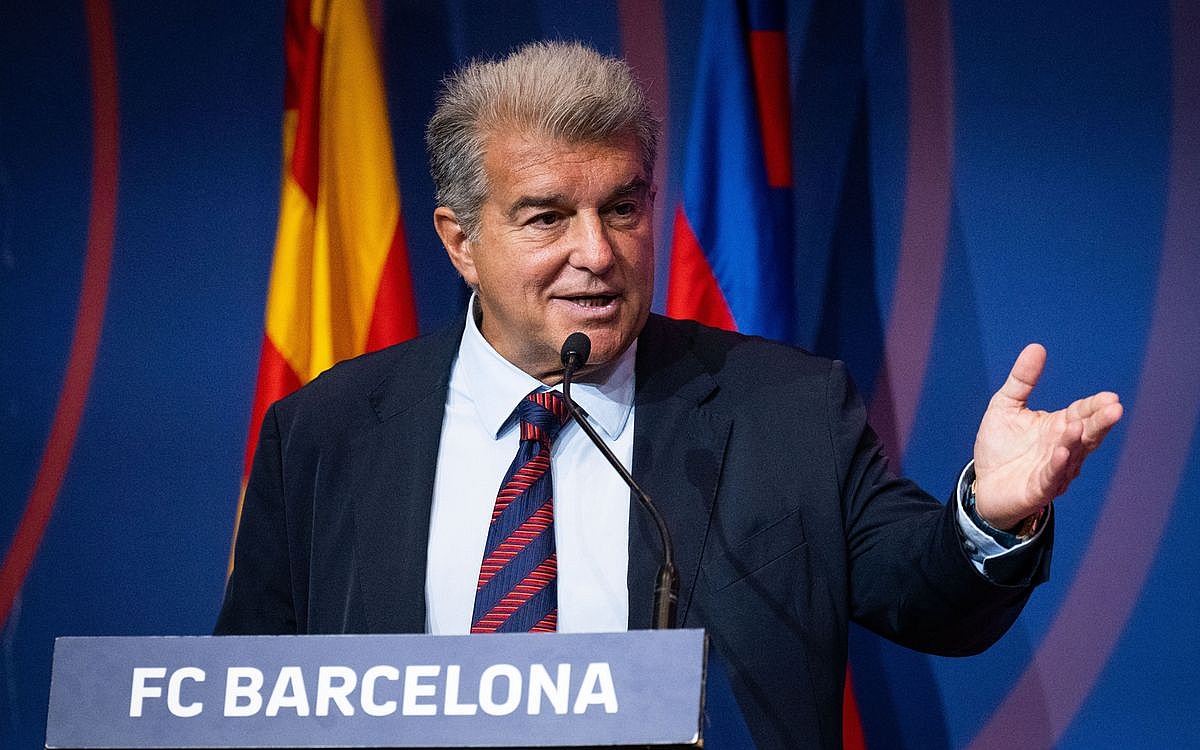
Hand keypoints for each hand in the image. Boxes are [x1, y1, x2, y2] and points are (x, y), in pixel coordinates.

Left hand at [973, 343, 1123, 530]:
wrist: (985, 484)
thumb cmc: (1000, 446)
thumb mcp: (1006, 406)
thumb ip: (1022, 380)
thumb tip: (1037, 347)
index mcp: (1058, 426)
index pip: (1082, 413)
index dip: (1095, 406)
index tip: (1111, 397)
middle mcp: (1063, 447)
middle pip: (1086, 433)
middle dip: (1100, 422)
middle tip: (1115, 409)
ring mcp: (1054, 469)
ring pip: (1071, 454)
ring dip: (1076, 441)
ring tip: (1079, 426)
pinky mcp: (1039, 488)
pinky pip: (1051, 476)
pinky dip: (1058, 465)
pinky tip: (1063, 453)